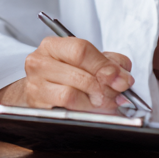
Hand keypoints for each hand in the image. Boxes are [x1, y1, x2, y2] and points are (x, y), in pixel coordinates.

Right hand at [0, 37, 133, 111]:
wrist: (40, 87)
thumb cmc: (65, 71)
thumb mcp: (87, 59)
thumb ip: (109, 62)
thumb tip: (123, 77)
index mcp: (52, 46)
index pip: (80, 50)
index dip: (103, 65)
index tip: (120, 77)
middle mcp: (39, 63)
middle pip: (78, 74)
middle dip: (104, 86)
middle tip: (117, 92)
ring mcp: (36, 87)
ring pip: (71, 95)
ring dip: (94, 101)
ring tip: (105, 101)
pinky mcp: (37, 108)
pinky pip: (65, 111)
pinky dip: (84, 111)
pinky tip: (93, 109)